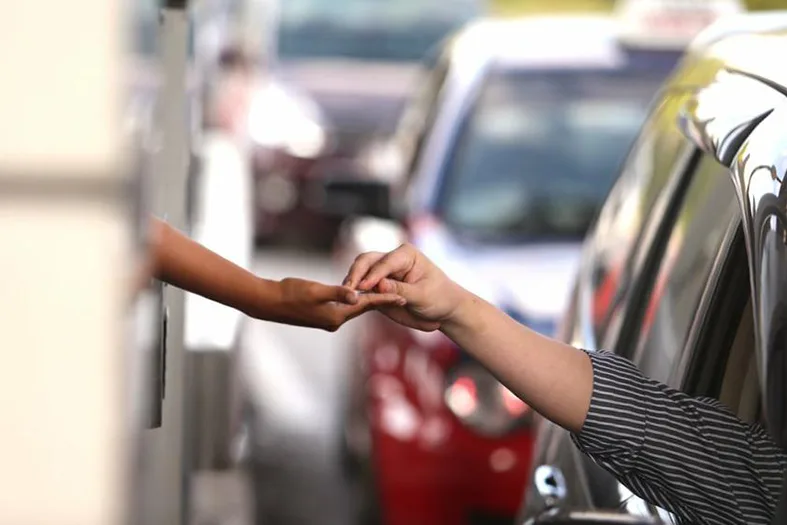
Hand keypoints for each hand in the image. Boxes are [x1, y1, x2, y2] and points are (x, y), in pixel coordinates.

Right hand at [270, 278, 405, 331]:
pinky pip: (344, 308)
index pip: (366, 306)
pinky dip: (354, 301)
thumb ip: (337, 293)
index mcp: (336, 316)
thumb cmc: (290, 293)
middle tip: (402, 297)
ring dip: (369, 301)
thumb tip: (357, 296)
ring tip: (386, 295)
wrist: (269, 302)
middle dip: (382, 302)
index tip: (403, 297)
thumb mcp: (315, 290)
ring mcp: (327, 319)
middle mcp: (334, 321)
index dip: (385, 299)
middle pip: (363, 309)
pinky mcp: (321, 315)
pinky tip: (359, 295)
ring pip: (354, 308)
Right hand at [342, 244, 467, 331]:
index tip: (361, 288)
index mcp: (405, 254)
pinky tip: (347, 301)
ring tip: (344, 297)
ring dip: (351, 282)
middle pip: (366, 260)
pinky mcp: (377, 285)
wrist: (444, 309)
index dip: (372, 275)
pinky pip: (361, 286)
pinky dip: (353, 292)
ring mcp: (382, 272)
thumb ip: (400, 290)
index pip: (384, 262)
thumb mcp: (422, 295)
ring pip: (360, 271)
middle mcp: (391, 258)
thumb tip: (379, 286)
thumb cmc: (439, 298)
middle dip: (355, 274)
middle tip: (347, 290)